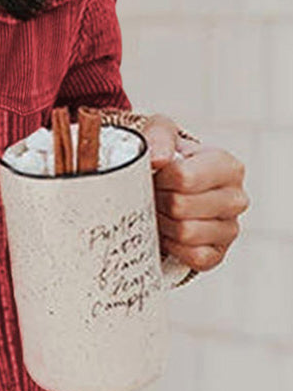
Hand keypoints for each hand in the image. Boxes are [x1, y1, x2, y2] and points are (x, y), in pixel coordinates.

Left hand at [144, 114, 249, 274]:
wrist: (169, 188)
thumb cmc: (168, 159)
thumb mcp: (161, 133)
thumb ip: (158, 136)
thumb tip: (159, 159)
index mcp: (228, 166)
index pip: (183, 177)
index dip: (160, 178)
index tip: (156, 175)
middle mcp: (236, 198)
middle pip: (180, 207)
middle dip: (158, 201)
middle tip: (154, 195)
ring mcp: (230, 229)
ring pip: (185, 233)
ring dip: (163, 224)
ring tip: (161, 212)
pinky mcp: (218, 254)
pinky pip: (192, 257)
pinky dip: (173, 246)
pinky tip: (169, 232)